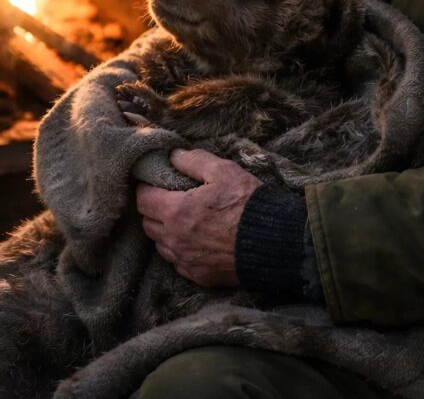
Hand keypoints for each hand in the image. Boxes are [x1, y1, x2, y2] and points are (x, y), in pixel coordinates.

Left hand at [136, 149, 261, 285]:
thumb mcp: (223, 171)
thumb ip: (194, 160)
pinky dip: (180, 250)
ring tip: (183, 219)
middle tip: (169, 197)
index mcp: (176, 211)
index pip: (143, 199)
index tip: (155, 181)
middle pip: (148, 223)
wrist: (273, 241)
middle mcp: (175, 239)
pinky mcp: (199, 275)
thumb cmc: (247, 203)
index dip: (146, 188)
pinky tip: (196, 240)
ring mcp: (186, 261)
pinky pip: (178, 262)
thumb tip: (174, 155)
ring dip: (165, 231)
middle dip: (154, 208)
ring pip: (160, 244)